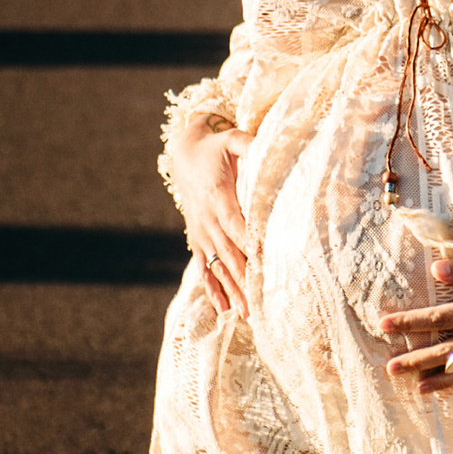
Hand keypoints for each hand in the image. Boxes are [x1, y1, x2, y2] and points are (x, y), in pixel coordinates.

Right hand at [175, 119, 249, 322]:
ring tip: (247, 314)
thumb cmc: (215, 148)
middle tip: (260, 302)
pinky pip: (205, 268)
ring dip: (232, 290)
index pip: (237, 224)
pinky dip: (214, 289)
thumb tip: (269, 147)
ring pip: (218, 266)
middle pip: (229, 253)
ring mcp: (201, 232)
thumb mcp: (231, 139)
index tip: (265, 263)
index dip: (250, 243)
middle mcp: (207, 219)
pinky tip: (224, 310)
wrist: (183, 155)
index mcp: (217, 196)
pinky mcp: (198, 239)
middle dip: (244, 278)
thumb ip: (249, 143)